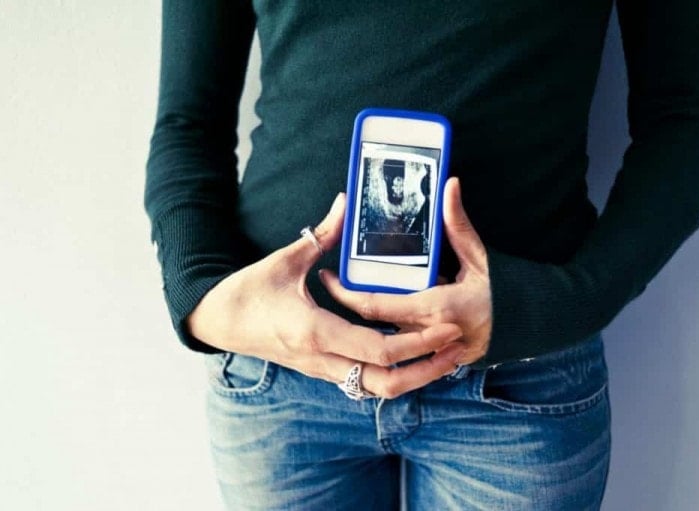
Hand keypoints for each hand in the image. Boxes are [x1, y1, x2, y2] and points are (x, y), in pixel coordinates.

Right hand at [186, 193, 464, 398]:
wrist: (218, 321)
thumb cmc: (248, 291)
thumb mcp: (286, 259)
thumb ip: (322, 234)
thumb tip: (346, 202)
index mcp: (315, 331)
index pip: (376, 350)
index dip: (416, 343)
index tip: (445, 329)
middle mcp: (321, 358)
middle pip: (385, 382)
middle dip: (425, 369)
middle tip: (456, 349)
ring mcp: (321, 369)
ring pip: (375, 388)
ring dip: (412, 376)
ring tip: (443, 356)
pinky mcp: (320, 369)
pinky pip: (362, 380)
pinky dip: (390, 373)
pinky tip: (410, 356)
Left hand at [319, 177, 491, 365]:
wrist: (522, 328)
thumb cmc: (502, 292)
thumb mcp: (479, 256)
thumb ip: (458, 223)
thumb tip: (449, 185)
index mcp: (435, 307)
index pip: (376, 306)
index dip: (346, 292)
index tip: (328, 275)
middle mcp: (426, 333)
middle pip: (371, 321)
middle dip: (348, 302)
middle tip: (330, 279)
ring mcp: (427, 349)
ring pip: (382, 333)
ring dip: (363, 317)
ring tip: (344, 291)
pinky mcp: (429, 355)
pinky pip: (398, 343)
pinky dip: (382, 328)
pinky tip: (369, 312)